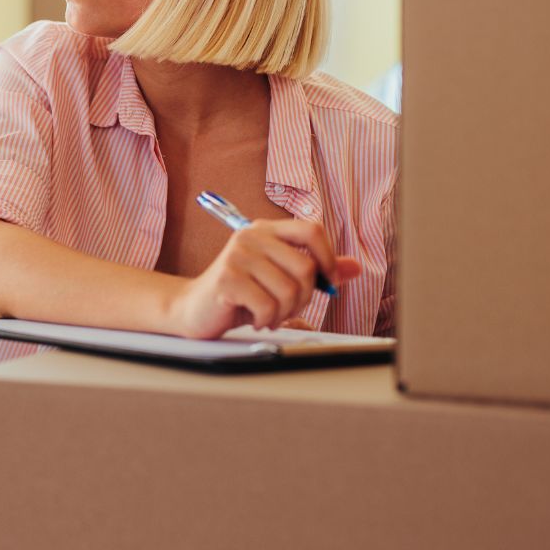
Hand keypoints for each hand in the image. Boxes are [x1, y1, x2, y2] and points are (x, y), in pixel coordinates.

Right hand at [165, 219, 361, 339]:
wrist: (194, 308)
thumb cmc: (240, 293)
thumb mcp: (279, 278)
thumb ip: (316, 270)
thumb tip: (354, 267)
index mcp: (266, 230)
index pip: (311, 230)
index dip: (328, 257)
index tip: (326, 281)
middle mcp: (251, 236)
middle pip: (306, 267)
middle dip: (304, 297)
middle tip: (287, 307)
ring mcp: (237, 256)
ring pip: (289, 290)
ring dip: (284, 312)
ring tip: (269, 314)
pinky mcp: (227, 279)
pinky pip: (268, 306)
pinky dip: (267, 319)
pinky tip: (255, 318)